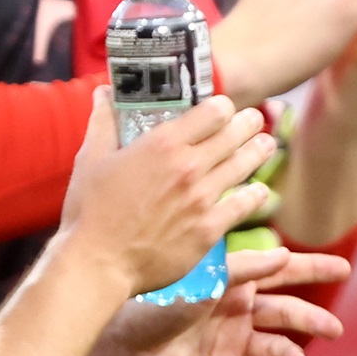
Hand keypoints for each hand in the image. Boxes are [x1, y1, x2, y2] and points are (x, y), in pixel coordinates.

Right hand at [58, 92, 277, 297]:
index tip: (224, 109)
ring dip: (258, 152)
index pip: (213, 112)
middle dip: (248, 124)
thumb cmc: (90, 212)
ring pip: (244, 166)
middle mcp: (189, 166)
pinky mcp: (209, 230)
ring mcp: (202, 199)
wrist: (98, 264)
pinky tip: (259, 191)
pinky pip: (242, 206)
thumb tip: (104, 91)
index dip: (222, 107)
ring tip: (266, 145)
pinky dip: (254, 196)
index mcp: (163, 143)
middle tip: (256, 120)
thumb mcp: (91, 159)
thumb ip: (103, 122)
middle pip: (234, 134)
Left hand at [69, 247, 351, 355]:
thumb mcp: (204, 283)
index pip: (282, 274)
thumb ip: (243, 271)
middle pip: (287, 315)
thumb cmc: (156, 309)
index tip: (345, 267)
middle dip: (313, 320)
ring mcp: (232, 349)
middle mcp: (238, 317)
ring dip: (291, 354)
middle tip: (336, 327)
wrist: (122, 352)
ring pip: (276, 350)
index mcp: (235, 288)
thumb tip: (283, 254)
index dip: (314, 270)